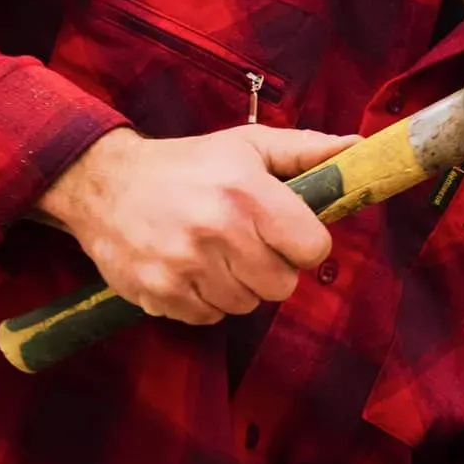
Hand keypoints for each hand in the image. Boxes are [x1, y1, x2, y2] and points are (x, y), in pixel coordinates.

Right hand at [38, 125, 357, 324]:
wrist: (105, 184)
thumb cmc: (187, 164)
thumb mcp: (246, 146)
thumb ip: (305, 150)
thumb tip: (357, 148)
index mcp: (246, 191)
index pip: (313, 248)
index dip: (304, 244)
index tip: (286, 233)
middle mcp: (217, 229)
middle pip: (282, 286)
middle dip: (271, 268)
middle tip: (246, 244)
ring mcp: (186, 265)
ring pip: (247, 305)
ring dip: (238, 286)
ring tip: (215, 254)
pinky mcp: (161, 293)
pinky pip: (209, 317)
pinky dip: (206, 299)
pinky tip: (191, 269)